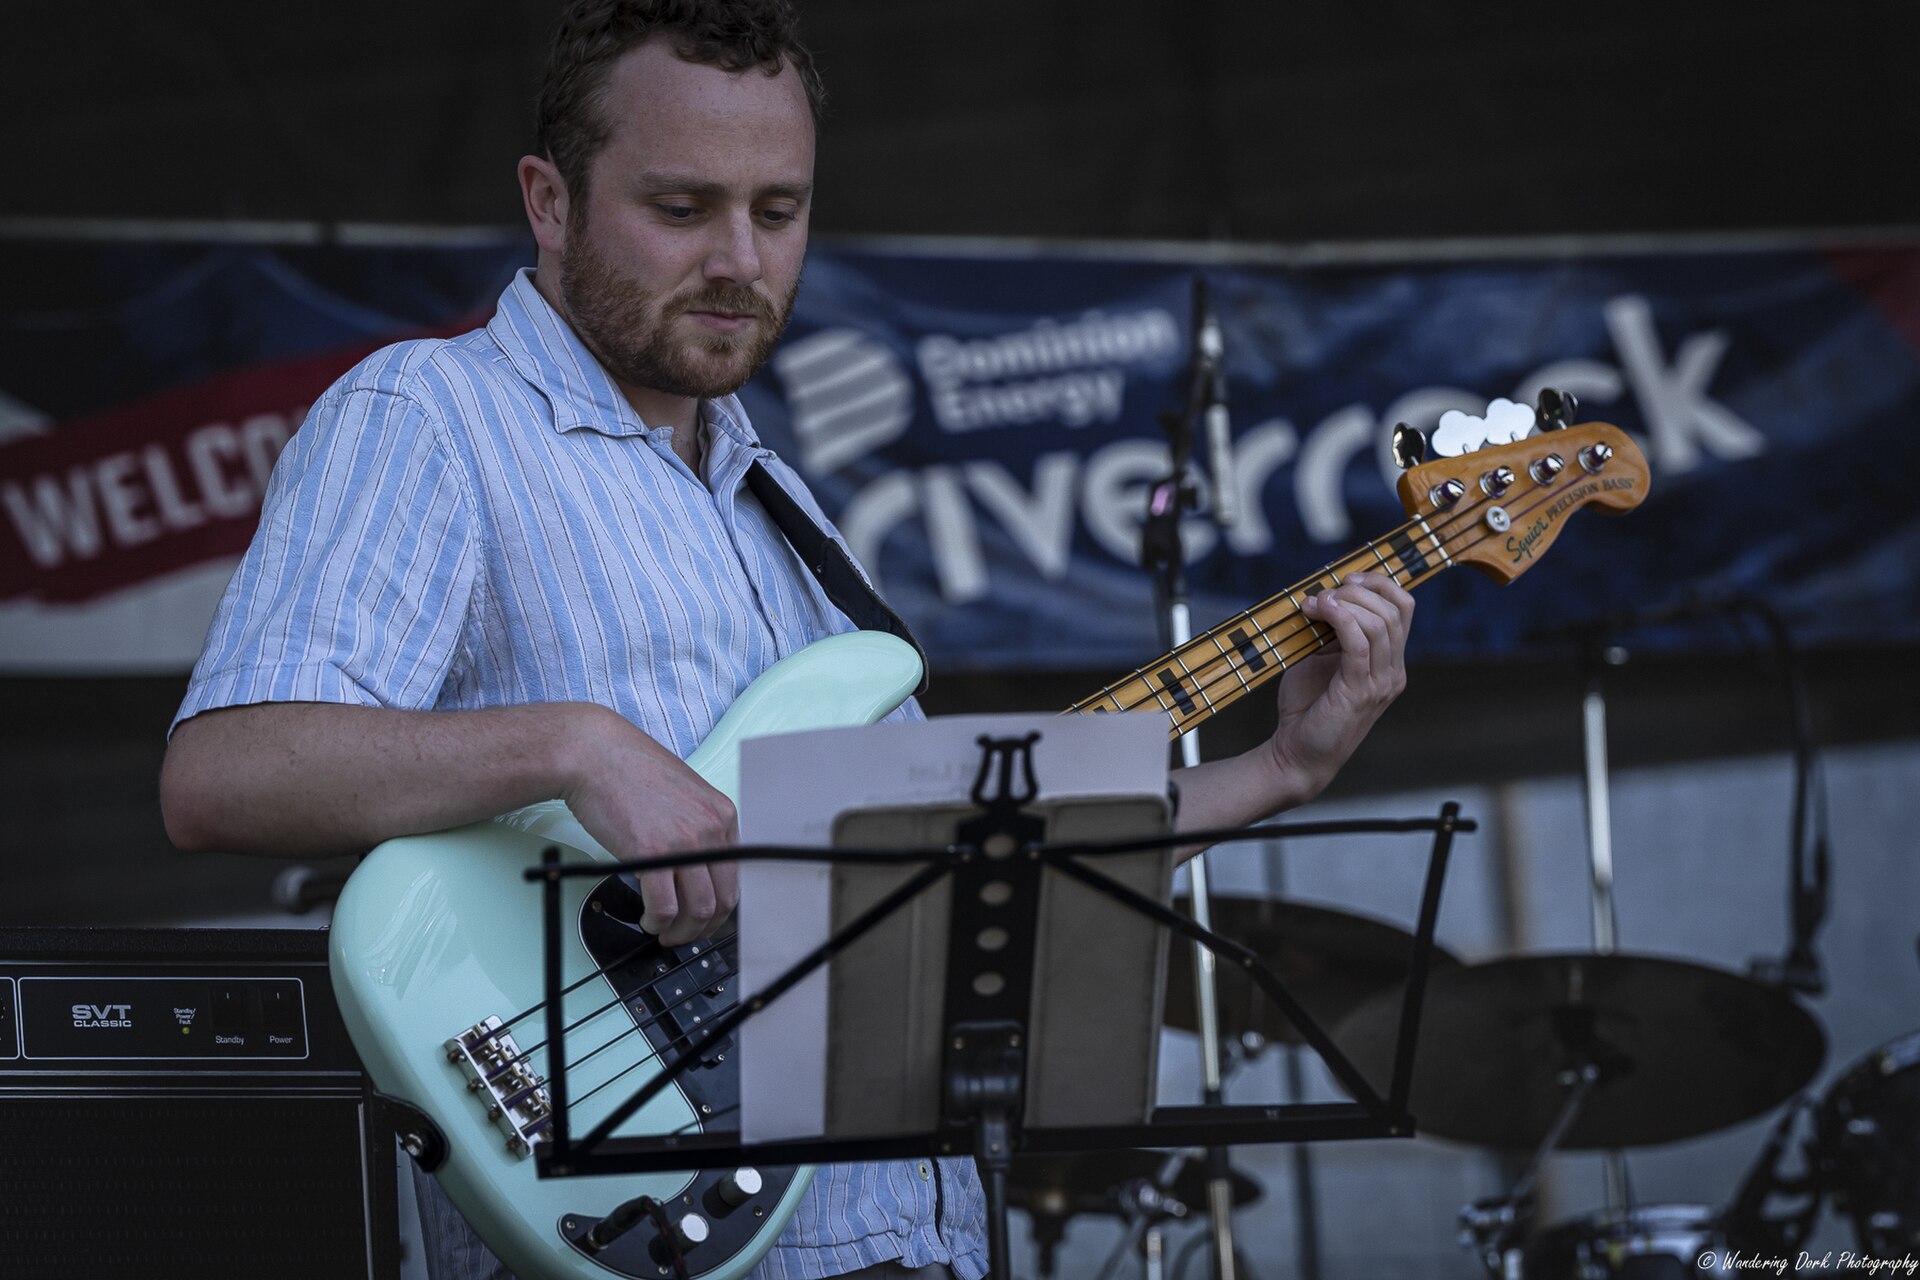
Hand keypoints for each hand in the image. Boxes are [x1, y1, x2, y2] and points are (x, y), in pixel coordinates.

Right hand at [559, 706, 738, 946]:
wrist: (594, 754)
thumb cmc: (629, 770)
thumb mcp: (684, 795)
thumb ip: (699, 829)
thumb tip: (698, 870)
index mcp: (722, 814)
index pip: (737, 877)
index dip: (721, 907)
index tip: (707, 917)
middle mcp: (711, 828)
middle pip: (723, 899)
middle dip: (704, 927)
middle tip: (685, 934)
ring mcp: (684, 841)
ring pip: (699, 910)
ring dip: (682, 932)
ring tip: (664, 931)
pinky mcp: (651, 853)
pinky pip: (665, 908)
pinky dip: (657, 922)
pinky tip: (647, 919)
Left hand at [1271, 571, 1413, 799]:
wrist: (1296, 754)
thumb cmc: (1306, 707)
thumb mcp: (1319, 659)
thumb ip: (1329, 631)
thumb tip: (1322, 594)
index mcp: (1389, 662)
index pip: (1403, 608)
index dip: (1379, 584)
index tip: (1345, 578)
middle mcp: (1393, 672)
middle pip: (1396, 610)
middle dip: (1359, 590)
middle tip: (1324, 593)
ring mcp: (1381, 683)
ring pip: (1381, 623)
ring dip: (1345, 602)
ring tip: (1315, 603)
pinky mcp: (1360, 691)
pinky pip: (1360, 644)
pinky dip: (1341, 619)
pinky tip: (1319, 611)